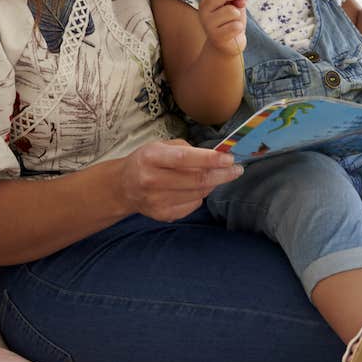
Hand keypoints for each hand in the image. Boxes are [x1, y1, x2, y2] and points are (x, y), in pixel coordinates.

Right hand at [116, 139, 242, 220]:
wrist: (124, 186)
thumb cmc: (148, 161)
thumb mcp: (161, 146)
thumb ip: (187, 149)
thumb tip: (217, 156)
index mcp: (151, 157)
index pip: (185, 159)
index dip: (210, 159)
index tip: (229, 158)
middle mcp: (151, 180)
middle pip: (196, 180)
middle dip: (222, 174)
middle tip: (237, 169)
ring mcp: (157, 201)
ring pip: (198, 194)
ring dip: (213, 184)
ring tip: (217, 176)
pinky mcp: (163, 215)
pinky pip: (193, 205)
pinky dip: (201, 196)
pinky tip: (196, 188)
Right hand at [199, 0, 248, 56]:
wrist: (228, 45)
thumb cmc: (231, 22)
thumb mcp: (234, 5)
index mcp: (205, 2)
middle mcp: (203, 12)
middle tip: (243, 4)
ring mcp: (207, 25)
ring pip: (231, 11)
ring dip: (238, 17)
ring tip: (233, 23)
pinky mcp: (215, 37)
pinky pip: (235, 26)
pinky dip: (239, 28)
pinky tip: (233, 33)